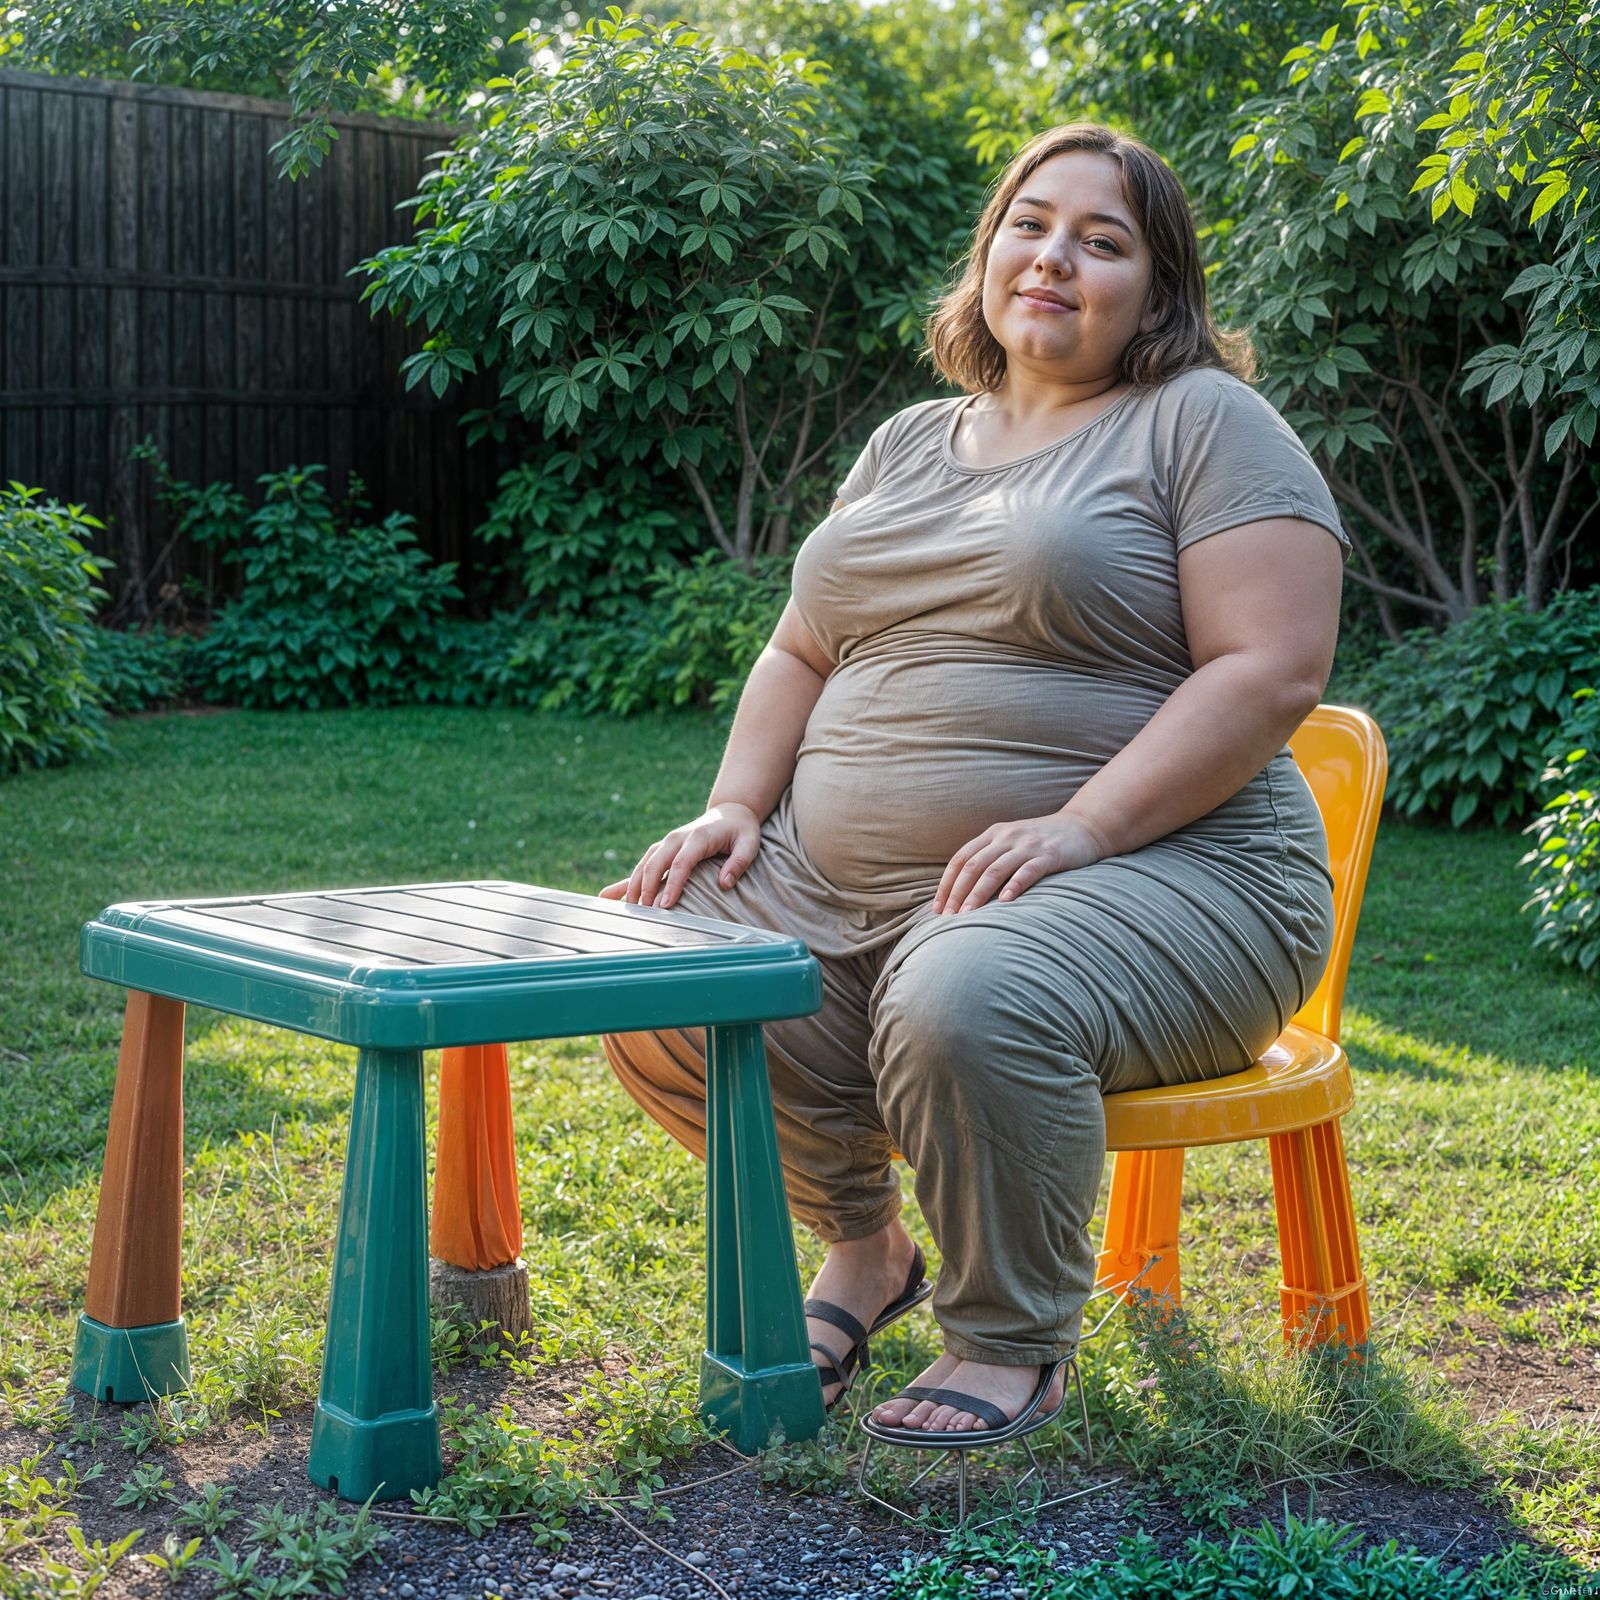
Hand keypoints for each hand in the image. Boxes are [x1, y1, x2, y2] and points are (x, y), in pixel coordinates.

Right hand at [597, 802, 762, 908]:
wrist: (731, 812)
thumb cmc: (741, 831)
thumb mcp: (749, 844)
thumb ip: (738, 863)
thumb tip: (725, 883)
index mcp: (697, 837)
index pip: (681, 863)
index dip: (671, 885)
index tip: (665, 906)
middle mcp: (677, 838)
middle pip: (655, 864)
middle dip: (647, 889)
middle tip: (645, 915)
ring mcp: (666, 842)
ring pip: (644, 864)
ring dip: (634, 887)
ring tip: (630, 912)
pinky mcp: (662, 849)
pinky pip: (641, 865)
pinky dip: (627, 881)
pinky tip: (608, 896)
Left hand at [933, 812, 1110, 914]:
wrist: (1084, 826)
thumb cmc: (1043, 842)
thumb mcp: (1011, 843)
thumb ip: (990, 859)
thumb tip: (963, 892)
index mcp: (993, 834)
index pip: (960, 859)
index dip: (946, 884)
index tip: (938, 909)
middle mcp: (1006, 837)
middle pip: (973, 866)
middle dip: (957, 894)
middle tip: (949, 918)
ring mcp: (1028, 845)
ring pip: (995, 870)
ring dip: (978, 894)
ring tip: (968, 916)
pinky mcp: (1049, 855)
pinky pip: (1027, 871)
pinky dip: (1014, 886)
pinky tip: (1004, 903)